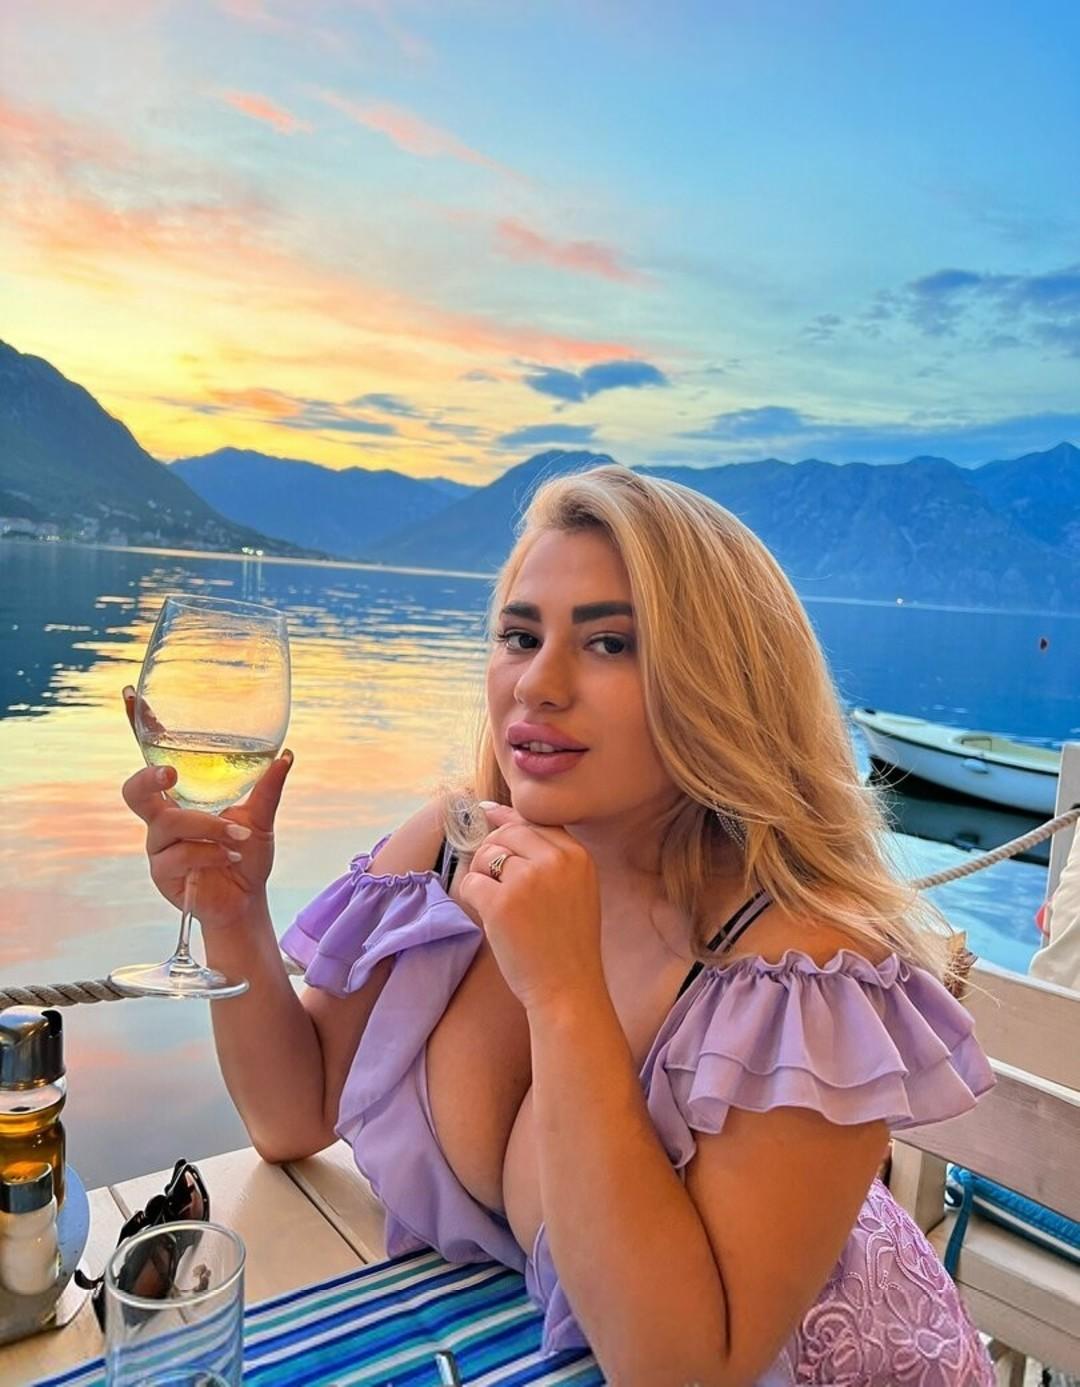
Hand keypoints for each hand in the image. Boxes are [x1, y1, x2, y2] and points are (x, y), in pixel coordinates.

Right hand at [121, 686, 292, 930]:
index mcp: (180, 797)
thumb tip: (286, 753)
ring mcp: (158, 846)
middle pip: (134, 790)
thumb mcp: (261, 817)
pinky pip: (179, 856)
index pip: (153, 757)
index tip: (129, 694)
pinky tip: (231, 856)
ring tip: (239, 835)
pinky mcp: (162, 873)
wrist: (246, 901)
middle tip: (171, 772)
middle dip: (148, 777)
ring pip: (169, 824)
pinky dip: (211, 853)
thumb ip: (268, 787)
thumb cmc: (247, 854)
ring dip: (208, 827)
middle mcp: (163, 818)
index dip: (138, 727)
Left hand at [459, 804, 605, 1015]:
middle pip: (507, 834)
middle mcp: (555, 860)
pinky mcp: (502, 902)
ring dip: (483, 876)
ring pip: (486, 855)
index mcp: (578, 855)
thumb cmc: (568, 943)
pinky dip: (472, 897)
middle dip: (492, 852)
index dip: (507, 819)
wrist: (569, 989)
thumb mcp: (576, 889)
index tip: (487, 814)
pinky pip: (471, 882)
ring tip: (499, 905)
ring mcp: (528, 879)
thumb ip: (550, 857)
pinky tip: (488, 916)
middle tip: (494, 880)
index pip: (534, 821)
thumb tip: (502, 817)